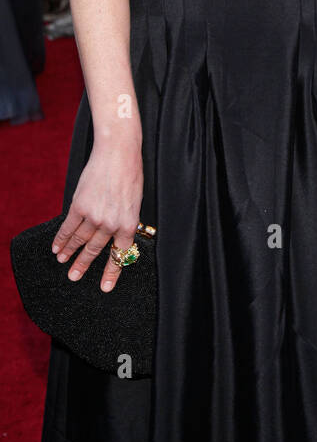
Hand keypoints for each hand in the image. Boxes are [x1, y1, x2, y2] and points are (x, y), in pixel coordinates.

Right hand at [52, 136, 143, 291]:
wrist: (118, 153)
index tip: (105, 287)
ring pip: (79, 240)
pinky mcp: (80, 206)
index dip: (112, 272)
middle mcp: (110, 224)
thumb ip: (125, 220)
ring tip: (62, 262)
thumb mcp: (135, 201)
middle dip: (83, 266)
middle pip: (94, 250)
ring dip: (69, 253)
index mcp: (128, 224)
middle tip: (74, 277)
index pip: (120, 255)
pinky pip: (68, 227)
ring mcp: (94, 216)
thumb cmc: (131, 174)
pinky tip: (56, 247)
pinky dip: (61, 238)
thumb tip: (116, 235)